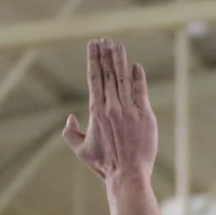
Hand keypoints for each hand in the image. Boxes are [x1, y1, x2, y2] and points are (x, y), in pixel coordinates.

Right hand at [63, 38, 157, 181]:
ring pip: (124, 78)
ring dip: (120, 60)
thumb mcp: (81, 151)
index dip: (93, 60)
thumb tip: (70, 118)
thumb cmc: (104, 165)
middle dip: (106, 54)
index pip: (94, 79)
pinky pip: (141, 91)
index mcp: (96, 111)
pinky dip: (138, 77)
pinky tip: (135, 65)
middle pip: (108, 74)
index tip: (93, 45)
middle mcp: (111, 107)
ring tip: (117, 45)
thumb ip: (70, 133)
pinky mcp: (145, 116)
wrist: (127, 175)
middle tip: (104, 40)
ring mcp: (129, 110)